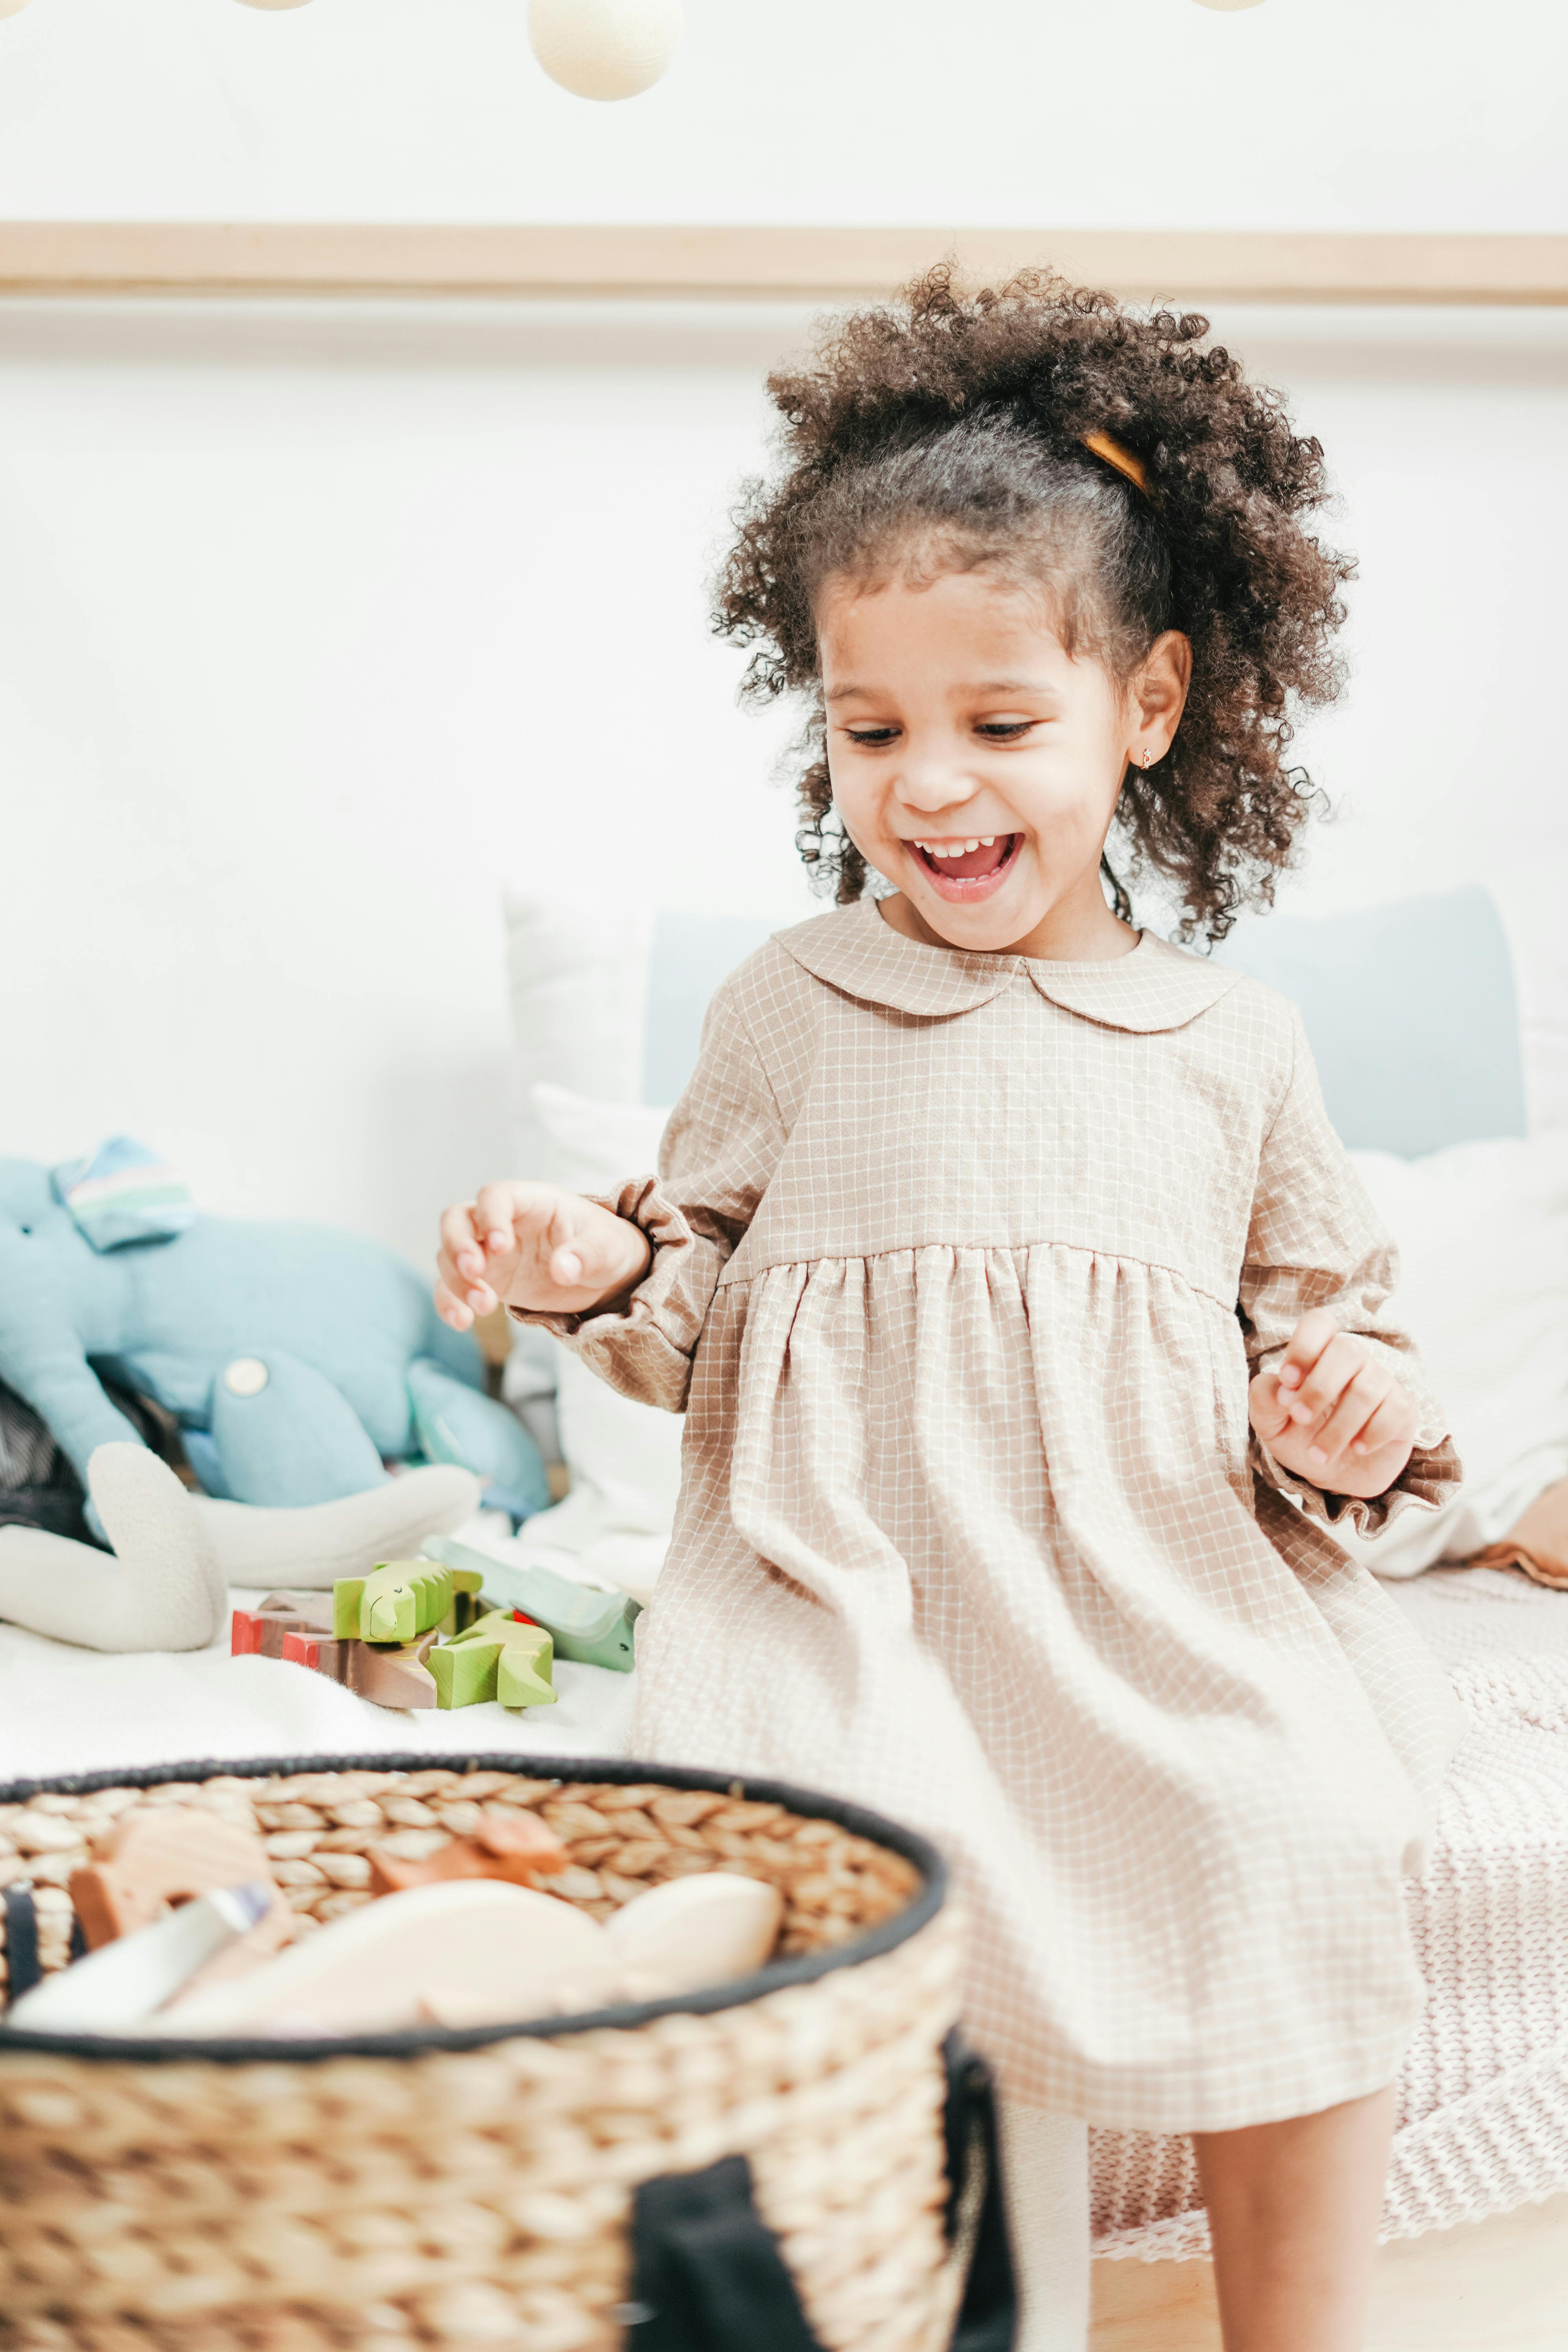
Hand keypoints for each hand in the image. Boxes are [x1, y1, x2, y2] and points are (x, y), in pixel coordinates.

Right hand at [436, 1182, 650, 1330]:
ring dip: (456, 1280)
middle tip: (475, 1272)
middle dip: (457, 1244)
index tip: (501, 1247)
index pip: (496, 1196)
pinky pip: (453, 1287)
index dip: (491, 1217)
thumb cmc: (607, 1246)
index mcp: (532, 1202)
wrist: (605, 1275)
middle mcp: (503, 1222)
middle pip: (457, 1219)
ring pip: (449, 1254)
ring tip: (484, 1307)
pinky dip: (450, 1302)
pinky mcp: (487, 1279)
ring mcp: (489, 1251)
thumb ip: (588, 1255)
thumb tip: (563, 1270)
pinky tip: (462, 1322)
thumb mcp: (609, 1248)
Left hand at [1247, 1308, 1418, 1499]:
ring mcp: (1382, 1382)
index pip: (1320, 1322)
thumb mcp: (1271, 1423)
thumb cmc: (1301, 1438)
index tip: (1287, 1380)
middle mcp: (1354, 1360)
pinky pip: (1393, 1413)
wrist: (1335, 1475)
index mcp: (1319, 1353)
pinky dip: (1370, 1435)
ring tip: (1318, 1454)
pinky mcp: (1404, 1408)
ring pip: (1366, 1391)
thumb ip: (1264, 1399)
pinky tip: (1356, 1448)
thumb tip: (1277, 1385)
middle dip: (1318, 1388)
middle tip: (1299, 1418)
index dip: (1304, 1345)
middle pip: (1347, 1350)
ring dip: (1337, 1428)